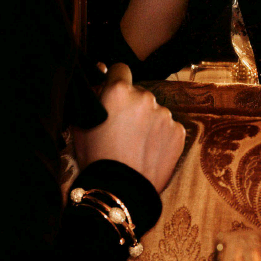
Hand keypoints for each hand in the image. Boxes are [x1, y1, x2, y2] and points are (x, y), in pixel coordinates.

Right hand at [73, 63, 185, 191]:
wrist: (120, 191)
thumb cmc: (95, 158)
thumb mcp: (81, 124)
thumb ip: (92, 95)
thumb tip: (100, 73)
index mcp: (119, 91)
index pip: (120, 69)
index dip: (116, 81)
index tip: (114, 94)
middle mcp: (145, 97)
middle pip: (139, 93)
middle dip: (132, 106)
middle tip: (122, 129)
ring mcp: (164, 114)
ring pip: (155, 111)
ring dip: (148, 122)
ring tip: (135, 145)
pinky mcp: (178, 131)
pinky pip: (169, 127)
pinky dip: (161, 136)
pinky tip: (148, 152)